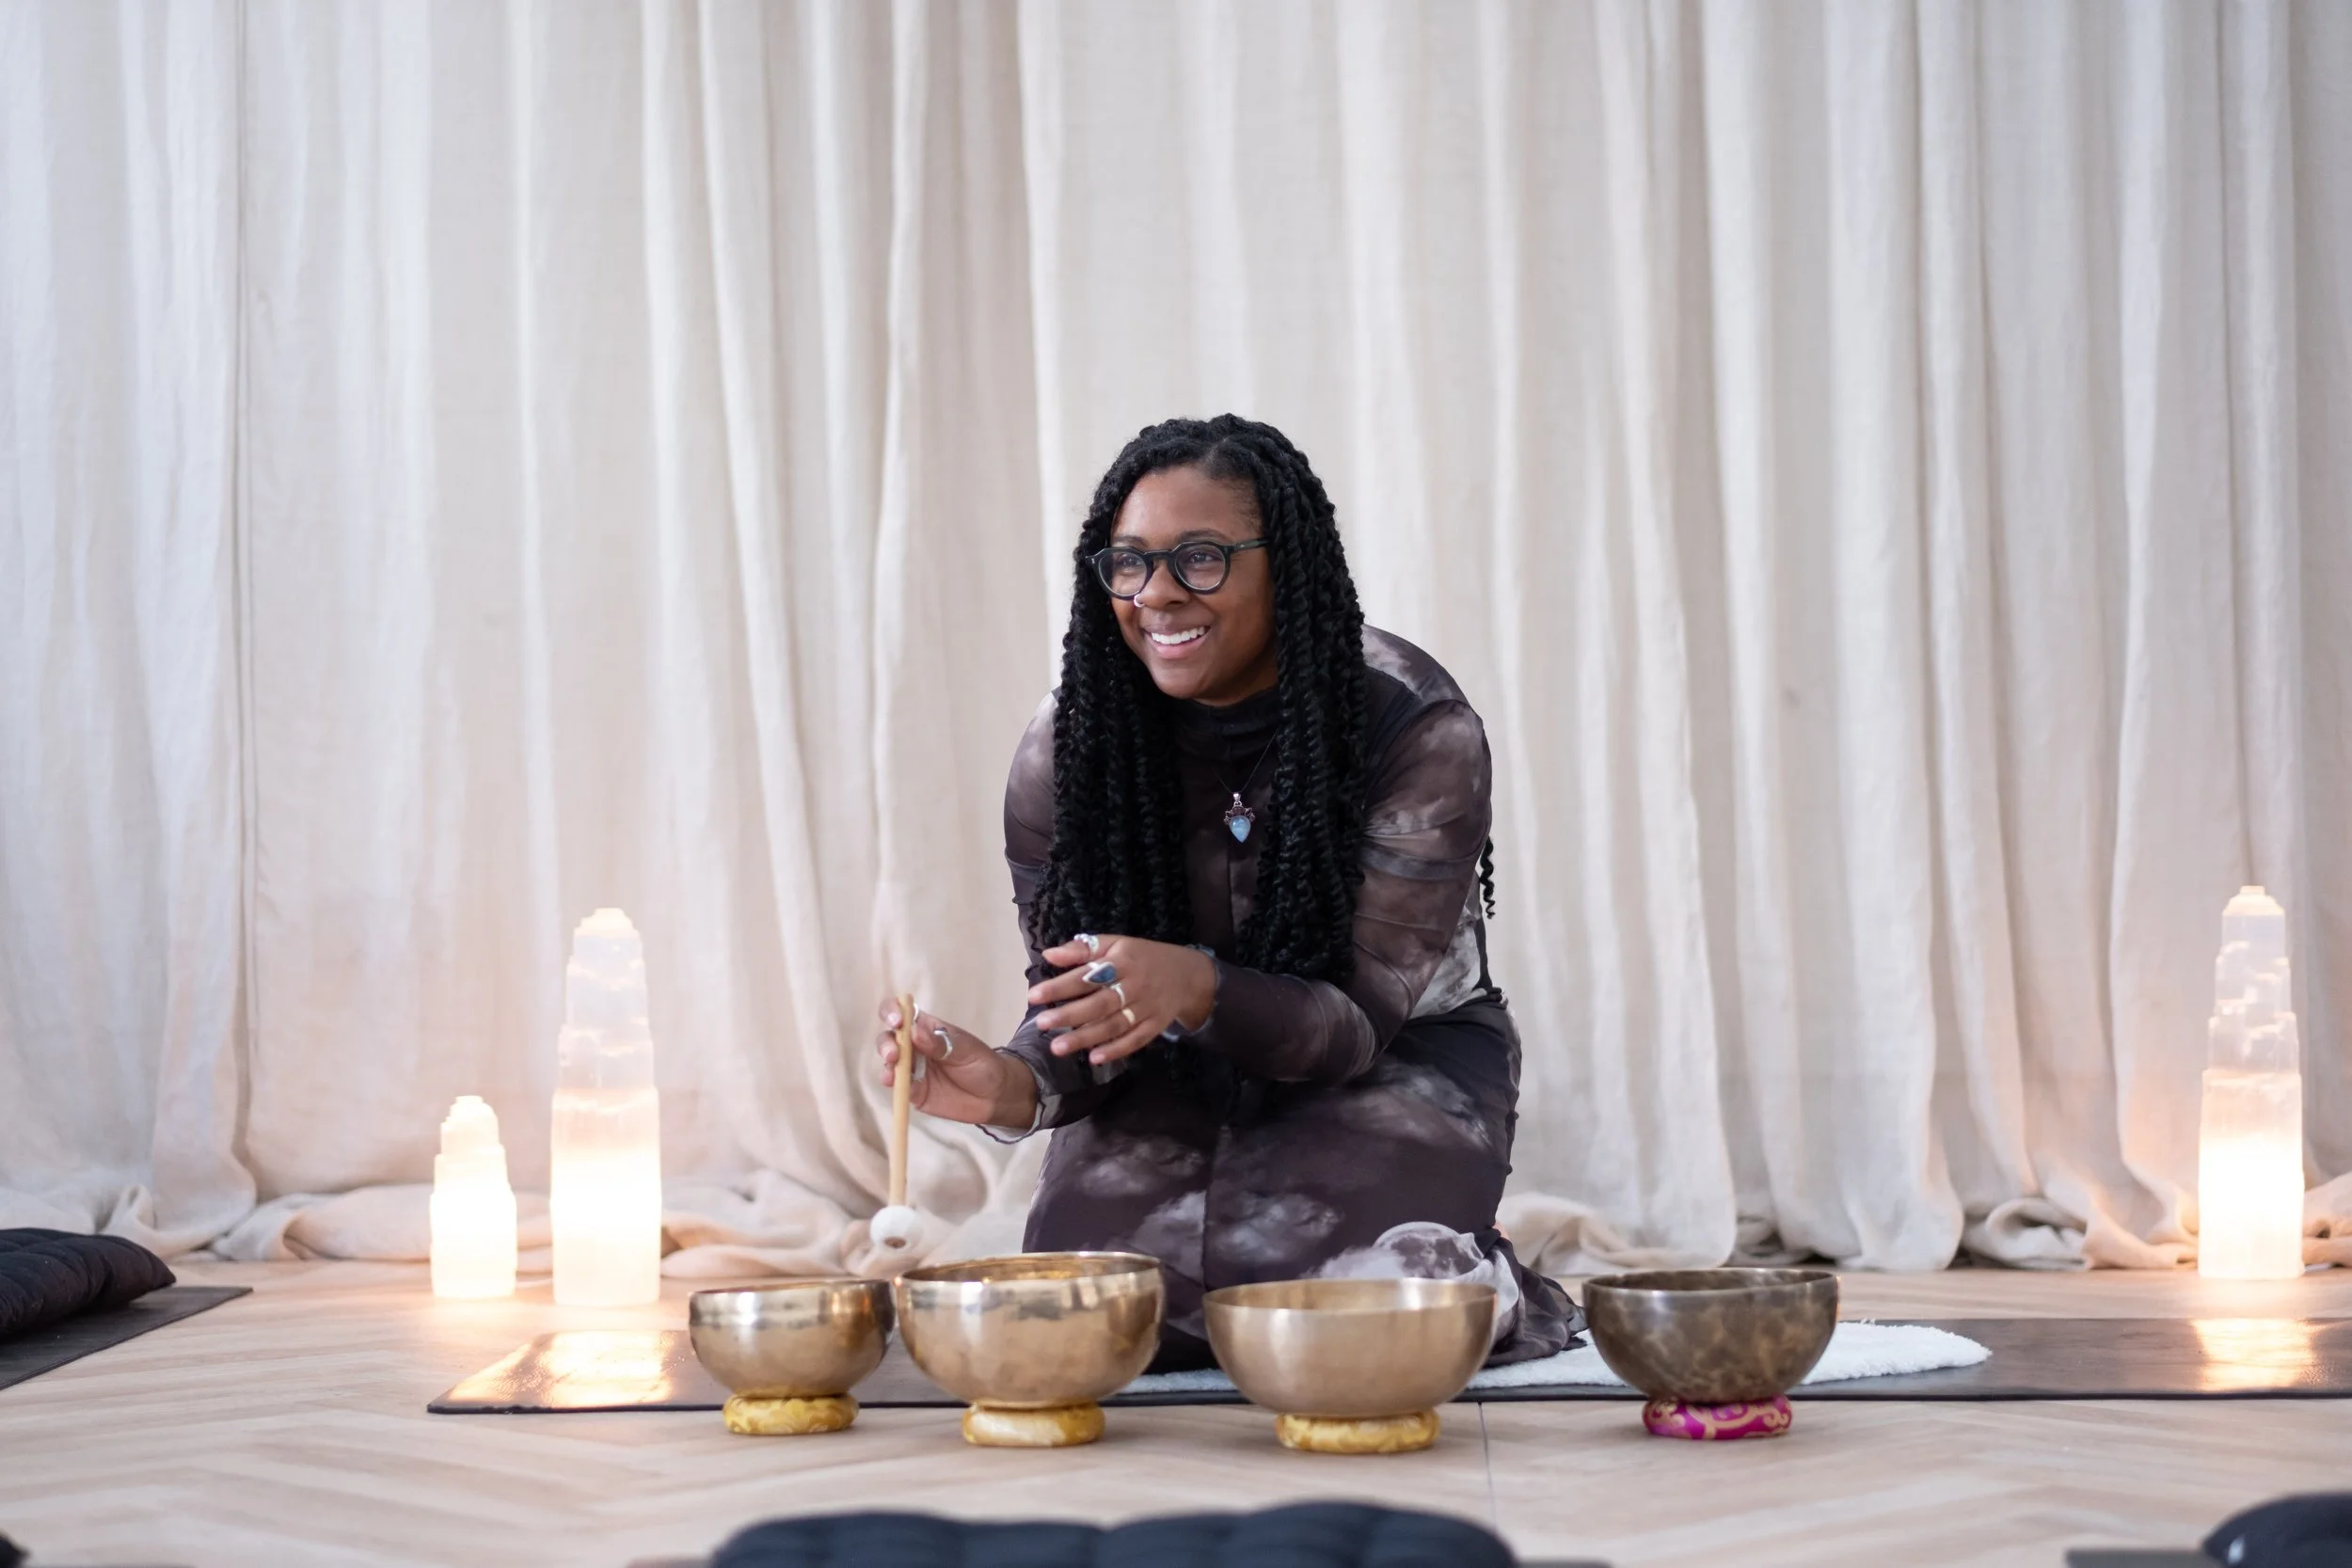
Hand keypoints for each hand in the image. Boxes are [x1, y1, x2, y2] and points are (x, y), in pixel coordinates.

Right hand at [873, 999, 1036, 1128]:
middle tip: (894, 1053)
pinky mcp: (913, 1091)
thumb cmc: (981, 1063)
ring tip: (893, 1068)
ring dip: (887, 1063)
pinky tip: (894, 1082)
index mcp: (926, 1028)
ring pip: (889, 1062)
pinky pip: (898, 1086)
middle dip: (887, 1043)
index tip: (897, 1020)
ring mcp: (911, 1069)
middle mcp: (913, 1046)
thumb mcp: (966, 1049)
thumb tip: (915, 1032)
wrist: (993, 1096)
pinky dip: (894, 1083)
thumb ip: (942, 1043)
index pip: (902, 1012)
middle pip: (889, 1038)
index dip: (893, 1011)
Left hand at [1029, 934, 1214, 1066]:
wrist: (1188, 975)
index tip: (1034, 995)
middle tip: (1041, 1024)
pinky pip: (1136, 1040)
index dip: (1061, 986)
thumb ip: (1083, 949)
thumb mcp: (1116, 944)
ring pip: (1115, 1025)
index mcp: (1123, 961)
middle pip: (1100, 1003)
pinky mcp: (1156, 1026)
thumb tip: (1049, 955)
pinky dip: (1116, 1050)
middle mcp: (1135, 985)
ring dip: (1086, 1037)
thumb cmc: (1142, 957)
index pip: (1087, 975)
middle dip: (1070, 1015)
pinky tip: (1094, 1058)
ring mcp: (1147, 1008)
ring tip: (1058, 1047)